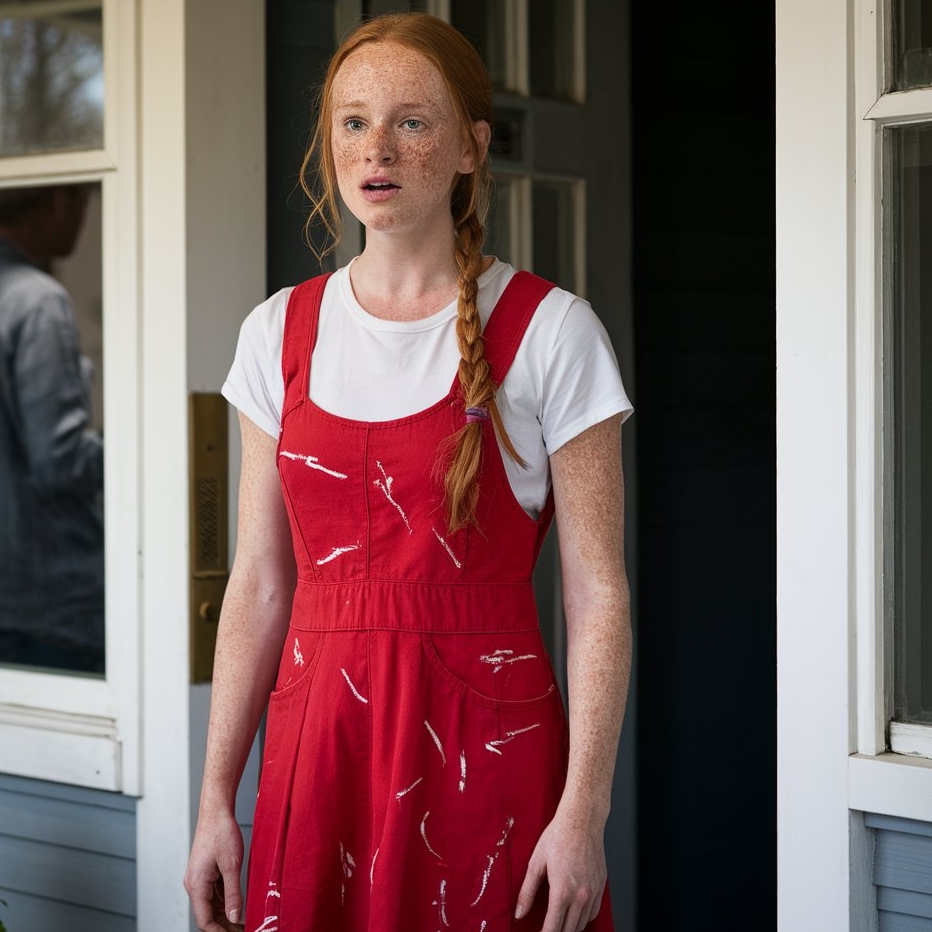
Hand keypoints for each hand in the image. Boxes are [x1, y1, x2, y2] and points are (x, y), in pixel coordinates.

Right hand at [184, 809, 245, 931]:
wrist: (216, 811)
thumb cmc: (221, 833)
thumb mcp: (232, 866)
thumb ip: (233, 894)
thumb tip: (236, 918)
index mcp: (196, 885)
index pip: (204, 920)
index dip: (219, 931)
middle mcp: (194, 884)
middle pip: (207, 914)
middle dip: (224, 925)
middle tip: (243, 928)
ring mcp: (199, 878)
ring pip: (211, 904)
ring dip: (225, 914)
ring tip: (243, 921)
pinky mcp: (205, 871)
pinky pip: (214, 892)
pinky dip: (225, 901)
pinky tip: (238, 904)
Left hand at [514, 810, 606, 931]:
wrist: (581, 820)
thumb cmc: (558, 836)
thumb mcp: (536, 862)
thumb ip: (527, 891)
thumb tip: (519, 912)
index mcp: (562, 890)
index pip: (553, 927)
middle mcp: (580, 895)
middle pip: (569, 930)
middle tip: (546, 928)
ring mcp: (593, 891)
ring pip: (582, 924)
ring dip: (570, 928)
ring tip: (559, 923)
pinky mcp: (601, 885)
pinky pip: (594, 912)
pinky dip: (584, 918)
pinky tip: (574, 913)